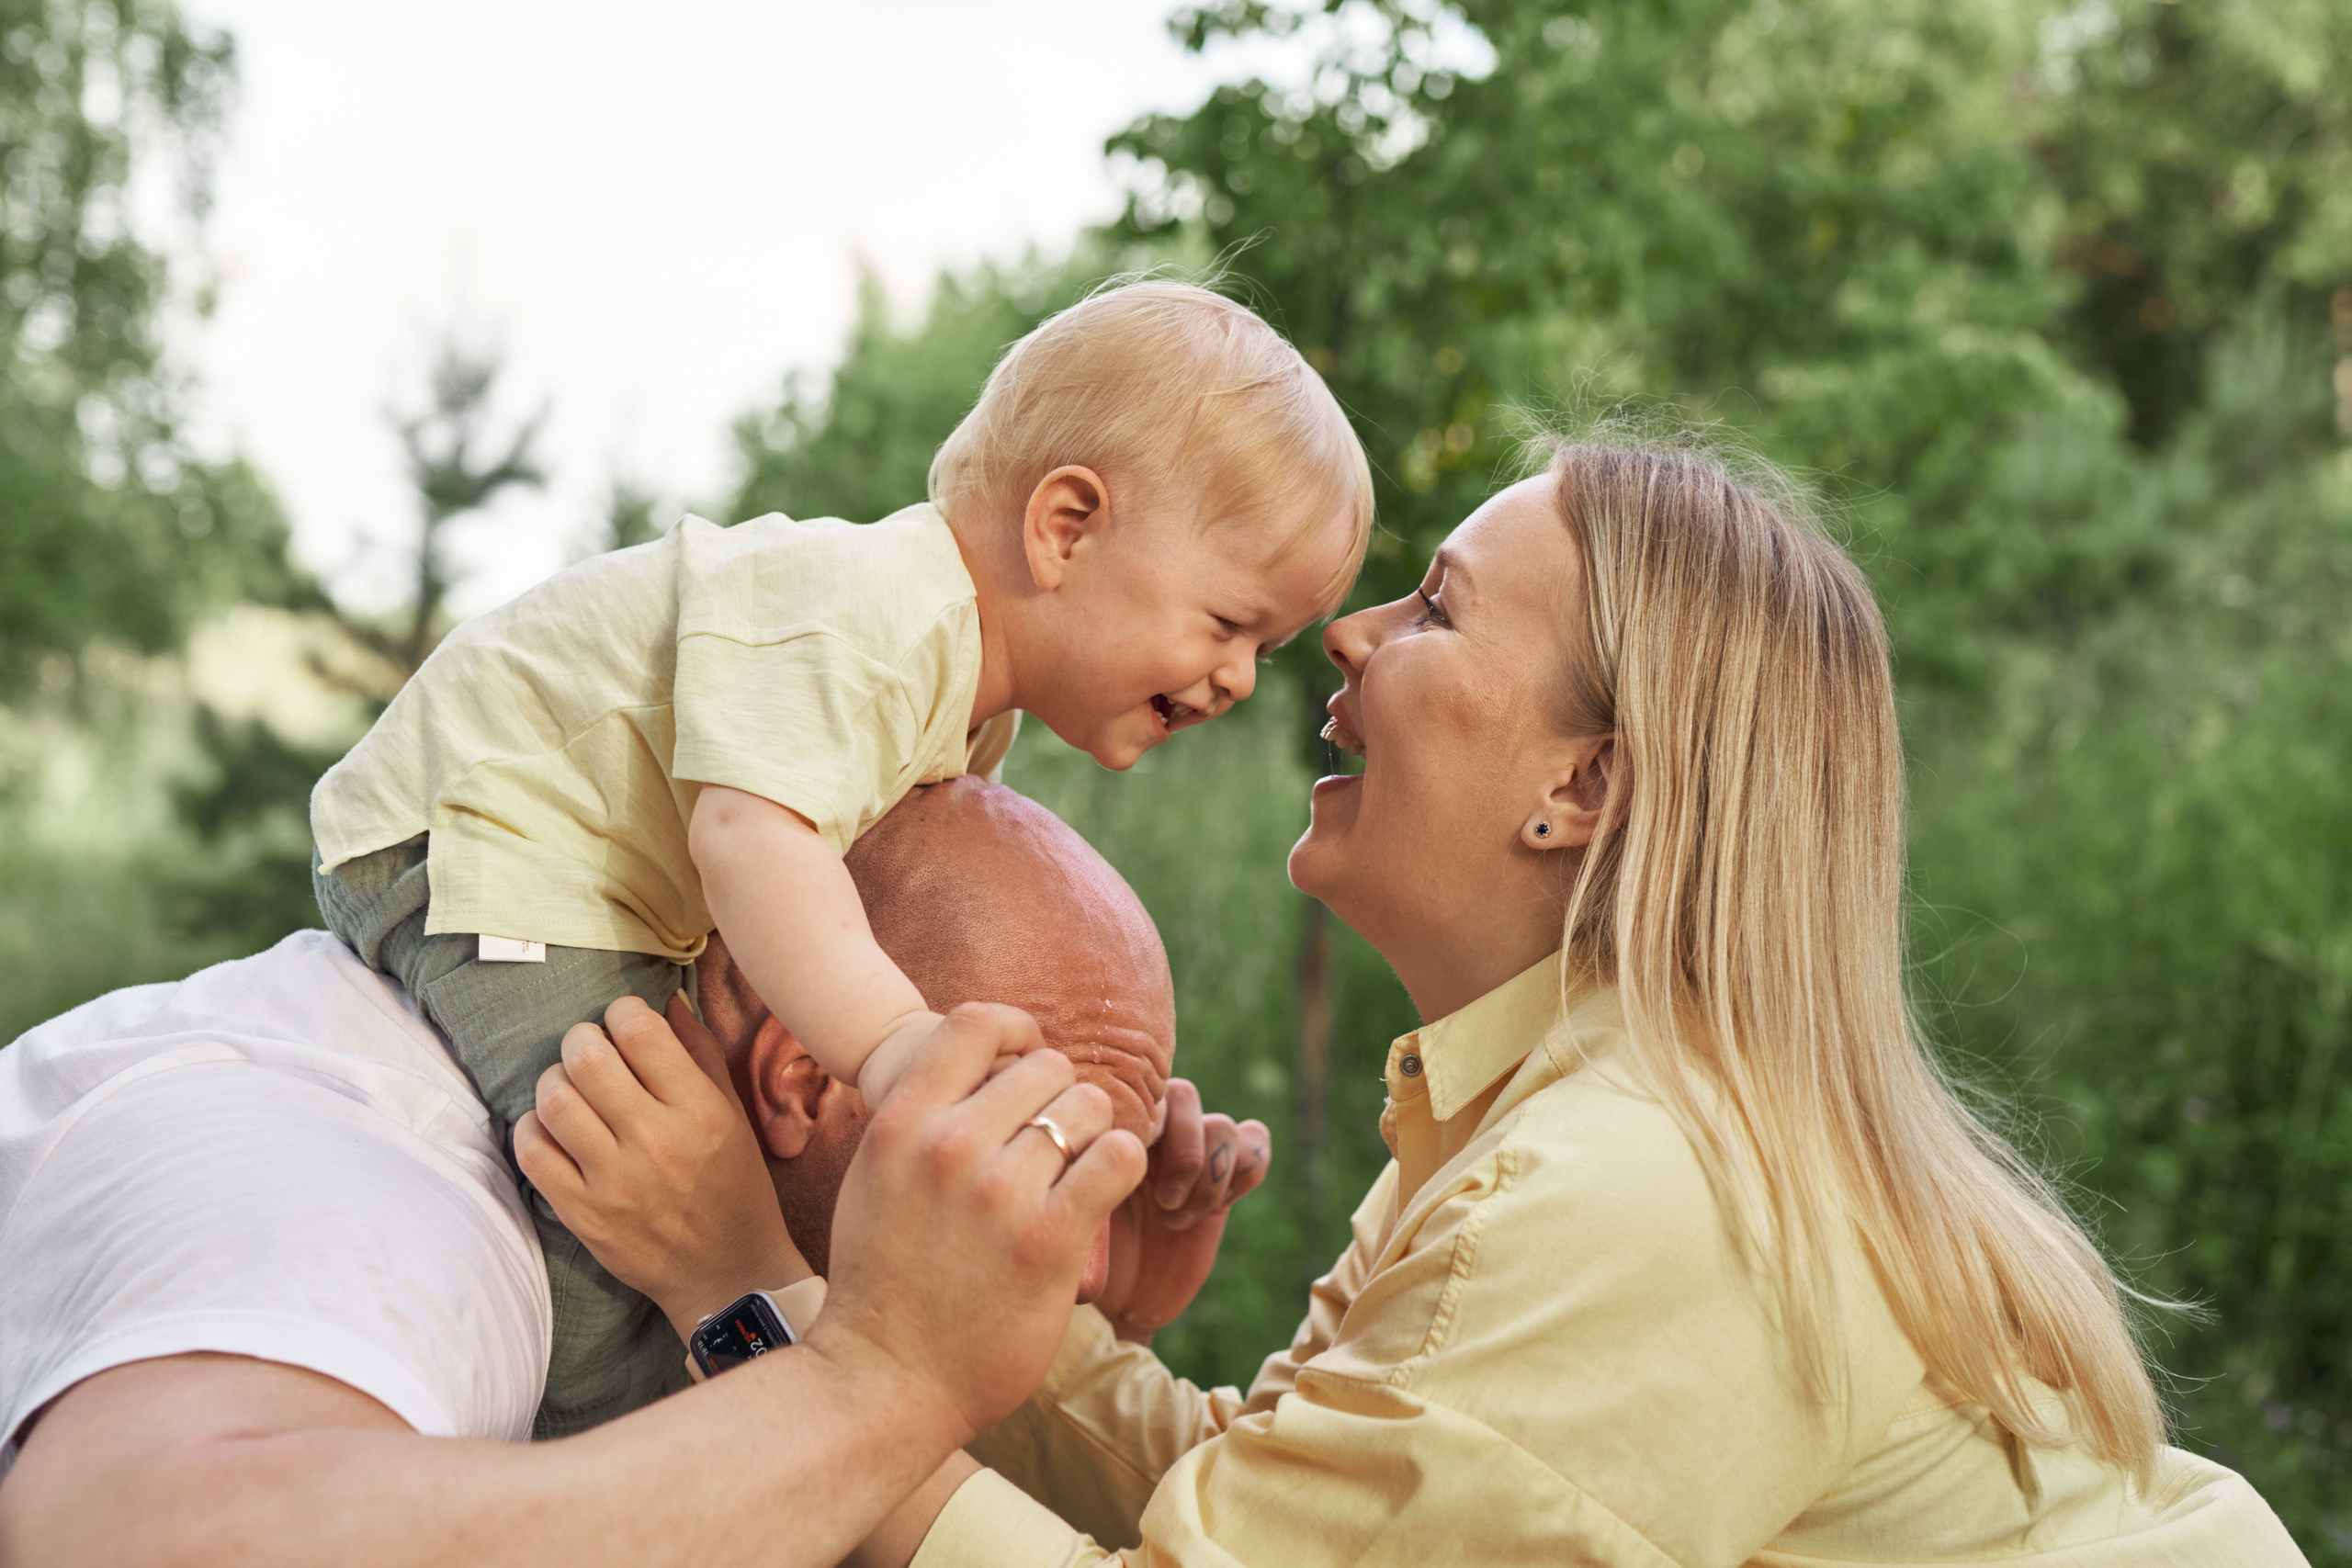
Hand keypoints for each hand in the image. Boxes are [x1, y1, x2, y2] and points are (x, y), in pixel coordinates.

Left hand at [515, 993, 808, 1339]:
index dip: (623, 1012)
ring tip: (570, 1087)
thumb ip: (700, 1053)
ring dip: (555, 1080)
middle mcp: (655, 1140)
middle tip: (588, 1049)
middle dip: (581, 1039)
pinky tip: (553, 1128)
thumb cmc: (735, 1187)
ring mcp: (614, 1181)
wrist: (727, 1272)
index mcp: (698, 1110)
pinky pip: (532, 1152)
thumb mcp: (733, 1116)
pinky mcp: (583, 1214)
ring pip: (554, 1099)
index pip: (640, 1031)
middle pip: (587, 1057)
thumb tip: (665, 1001)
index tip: (624, 1022)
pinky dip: (532, 1128)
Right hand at [812, 1002, 1147, 1442]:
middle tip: (1051, 1145)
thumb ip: (921, 1116)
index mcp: (901, 1123)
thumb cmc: (882, 1279)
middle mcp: (949, 1145)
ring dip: (1091, 1135)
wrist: (883, 1379)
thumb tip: (980, 1063)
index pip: (977, 1022)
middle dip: (1058, 1098)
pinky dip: (1119, 1166)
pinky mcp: (1049, 1239)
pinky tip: (1099, 1193)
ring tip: (1072, 1175)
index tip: (1024, 1066)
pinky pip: (1118, 1157)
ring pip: (1088, 1106)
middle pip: (1046, 1066)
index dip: (1016, 1033)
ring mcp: (1000, 1192)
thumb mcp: (874, 1176)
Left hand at [1096, 1079, 1270, 1344]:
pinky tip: (1212, 1211)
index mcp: (1112, 1126)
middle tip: (1162, 1203)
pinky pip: (1255, 1146)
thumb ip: (1084, 1176)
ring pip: (1222, 1126)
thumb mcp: (1070, 1215)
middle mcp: (1153, 1132)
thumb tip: (1097, 1150)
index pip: (1139, 1091)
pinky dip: (1247, 1169)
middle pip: (1186, 1097)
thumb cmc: (1079, 1259)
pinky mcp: (1225, 1182)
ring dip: (1209, 1174)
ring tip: (1175, 1218)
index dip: (1146, 1125)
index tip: (1132, 1171)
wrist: (1116, 1303)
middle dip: (1182, 1151)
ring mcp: (1192, 1155)